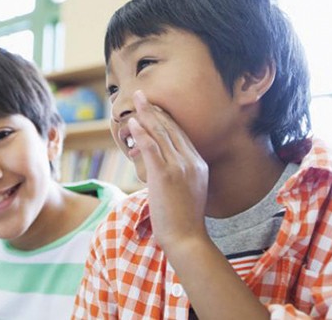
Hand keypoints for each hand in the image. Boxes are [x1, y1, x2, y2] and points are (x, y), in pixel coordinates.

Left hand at [128, 90, 208, 251]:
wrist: (186, 237)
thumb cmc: (183, 218)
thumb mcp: (188, 190)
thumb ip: (179, 173)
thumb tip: (160, 165)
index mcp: (198, 163)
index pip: (180, 133)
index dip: (164, 117)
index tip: (153, 106)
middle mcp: (190, 161)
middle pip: (170, 128)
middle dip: (154, 109)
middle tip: (141, 95)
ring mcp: (179, 167)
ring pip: (160, 133)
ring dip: (145, 115)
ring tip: (135, 101)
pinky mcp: (165, 175)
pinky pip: (152, 147)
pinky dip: (142, 132)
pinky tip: (133, 123)